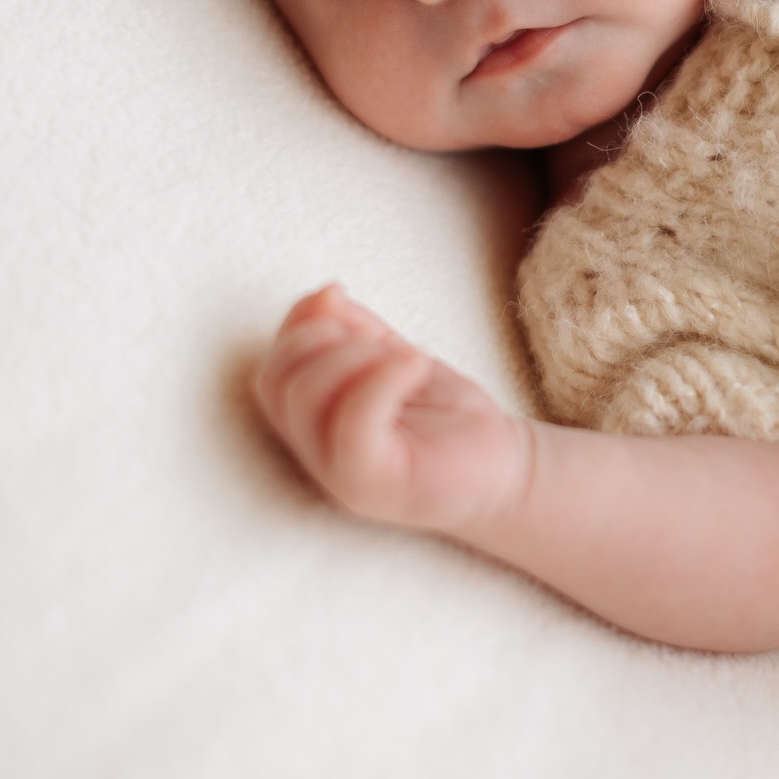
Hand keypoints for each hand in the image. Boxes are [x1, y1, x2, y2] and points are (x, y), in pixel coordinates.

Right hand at [253, 284, 530, 532]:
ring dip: (355, 355)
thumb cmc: (449, 418)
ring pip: (306, 399)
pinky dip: (381, 379)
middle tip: (382, 341)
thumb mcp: (395, 360)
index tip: (343, 304)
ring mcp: (339, 476)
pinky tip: (417, 365)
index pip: (272, 372)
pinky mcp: (373, 485)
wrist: (506, 470)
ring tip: (406, 358)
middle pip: (277, 382)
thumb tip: (324, 294)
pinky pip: (352, 425)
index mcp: (316, 426)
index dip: (297, 326)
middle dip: (323, 338)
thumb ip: (354, 332)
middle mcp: (317, 455)